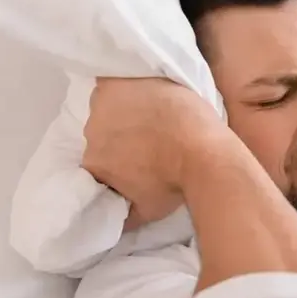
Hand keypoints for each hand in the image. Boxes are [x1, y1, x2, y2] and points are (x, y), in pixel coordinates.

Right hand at [82, 78, 227, 229]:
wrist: (205, 152)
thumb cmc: (178, 183)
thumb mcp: (149, 210)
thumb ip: (126, 213)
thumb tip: (118, 218)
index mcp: (94, 165)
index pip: (98, 162)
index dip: (117, 160)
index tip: (138, 159)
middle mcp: (91, 134)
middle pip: (104, 133)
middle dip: (123, 137)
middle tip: (151, 137)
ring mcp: (104, 105)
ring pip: (110, 107)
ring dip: (127, 111)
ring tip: (156, 115)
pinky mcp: (120, 84)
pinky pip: (113, 79)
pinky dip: (125, 84)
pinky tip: (143, 87)